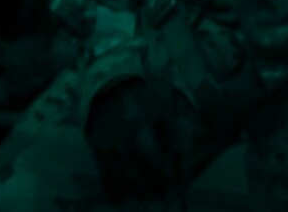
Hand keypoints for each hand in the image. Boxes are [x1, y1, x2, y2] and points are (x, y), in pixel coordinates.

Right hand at [84, 77, 205, 199]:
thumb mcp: (165, 104)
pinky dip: (113, 189)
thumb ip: (176, 127)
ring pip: (121, 175)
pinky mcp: (98, 150)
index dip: (162, 170)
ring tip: (148, 197)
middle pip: (137, 169)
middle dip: (152, 184)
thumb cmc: (144, 96)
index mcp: (140, 124)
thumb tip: (189, 149)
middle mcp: (122, 137)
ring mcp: (108, 145)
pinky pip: (105, 174)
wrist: (111, 88)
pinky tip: (121, 199)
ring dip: (135, 190)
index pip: (152, 155)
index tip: (174, 181)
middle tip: (164, 194)